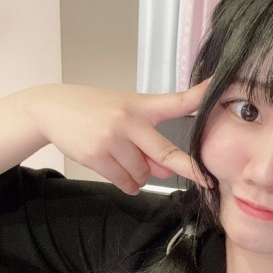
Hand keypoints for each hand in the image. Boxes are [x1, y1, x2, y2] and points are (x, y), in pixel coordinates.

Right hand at [31, 80, 209, 193]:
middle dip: (186, 169)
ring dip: (140, 176)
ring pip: (141, 173)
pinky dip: (127, 184)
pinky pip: (124, 181)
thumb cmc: (95, 110)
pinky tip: (121, 175)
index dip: (201, 95)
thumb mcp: (125, 116)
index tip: (221, 88)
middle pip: (165, 154)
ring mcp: (112, 139)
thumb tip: (166, 172)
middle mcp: (129, 120)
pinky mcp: (96, 156)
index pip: (177, 100)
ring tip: (126, 161)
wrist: (51, 110)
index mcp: (141, 106)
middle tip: (205, 180)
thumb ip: (148, 143)